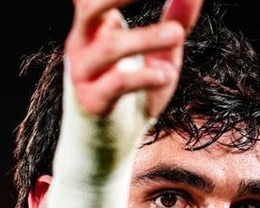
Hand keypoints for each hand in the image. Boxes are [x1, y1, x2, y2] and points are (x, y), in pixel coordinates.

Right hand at [65, 0, 202, 117]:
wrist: (108, 142)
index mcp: (96, 24)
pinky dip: (143, 78)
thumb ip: (177, 23)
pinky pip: (115, 85)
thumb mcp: (162, 55)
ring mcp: (84, 73)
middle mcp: (83, 42)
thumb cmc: (135, 93)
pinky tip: (166, 76)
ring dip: (145, 38)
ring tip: (177, 35)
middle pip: (90, 6)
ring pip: (109, 48)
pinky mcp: (92, 102)